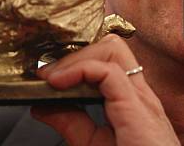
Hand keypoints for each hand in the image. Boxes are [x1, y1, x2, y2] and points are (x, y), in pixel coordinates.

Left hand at [32, 34, 179, 145]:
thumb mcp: (93, 144)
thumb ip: (71, 123)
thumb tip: (42, 107)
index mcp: (132, 100)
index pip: (108, 60)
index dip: (76, 60)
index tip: (47, 76)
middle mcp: (139, 94)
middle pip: (111, 47)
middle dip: (76, 53)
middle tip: (48, 73)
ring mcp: (140, 98)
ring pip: (112, 49)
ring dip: (77, 57)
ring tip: (53, 78)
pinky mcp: (136, 107)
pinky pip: (107, 71)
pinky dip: (79, 70)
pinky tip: (60, 84)